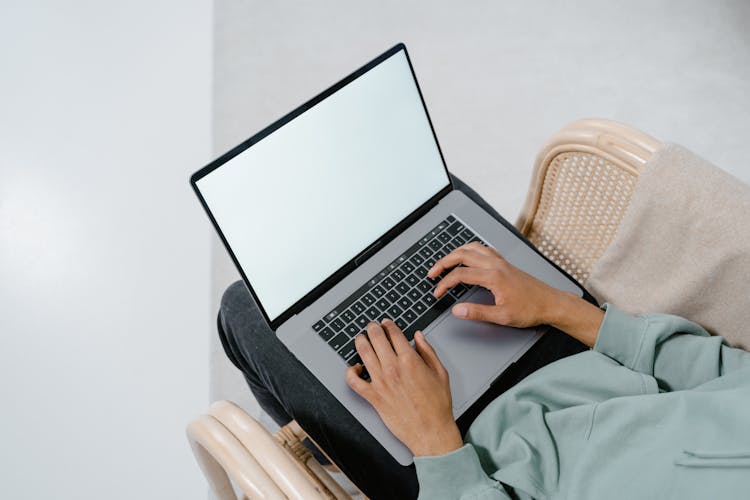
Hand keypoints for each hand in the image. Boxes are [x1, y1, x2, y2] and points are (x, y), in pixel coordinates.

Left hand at [345, 320, 462, 456]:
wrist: (431, 431)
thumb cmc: (437, 405)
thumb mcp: (440, 372)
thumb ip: (428, 351)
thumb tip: (418, 337)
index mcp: (410, 360)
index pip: (393, 334)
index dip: (388, 325)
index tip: (386, 323)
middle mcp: (393, 368)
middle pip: (376, 339)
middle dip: (372, 328)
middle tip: (372, 326)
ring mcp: (381, 382)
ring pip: (363, 354)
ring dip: (360, 342)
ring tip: (360, 338)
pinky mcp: (373, 397)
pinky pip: (354, 381)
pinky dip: (350, 372)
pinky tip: (355, 367)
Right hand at [428, 242, 561, 327]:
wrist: (550, 303)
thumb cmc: (530, 309)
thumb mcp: (502, 316)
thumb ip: (477, 312)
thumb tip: (457, 310)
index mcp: (493, 276)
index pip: (460, 275)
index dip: (444, 283)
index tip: (437, 293)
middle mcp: (496, 265)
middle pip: (462, 255)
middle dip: (443, 262)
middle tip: (432, 273)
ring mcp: (500, 262)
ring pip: (472, 248)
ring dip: (455, 253)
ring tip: (445, 262)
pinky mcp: (504, 263)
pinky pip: (483, 249)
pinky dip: (470, 250)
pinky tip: (467, 256)